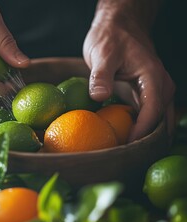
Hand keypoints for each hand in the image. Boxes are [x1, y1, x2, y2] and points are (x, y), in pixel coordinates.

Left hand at [83, 3, 174, 140]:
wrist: (117, 26)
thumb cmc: (111, 37)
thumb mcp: (103, 53)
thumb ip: (101, 75)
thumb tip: (98, 96)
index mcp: (153, 77)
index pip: (153, 110)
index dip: (141, 131)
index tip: (126, 146)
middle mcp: (160, 86)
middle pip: (160, 121)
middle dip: (146, 140)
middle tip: (125, 157)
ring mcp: (154, 91)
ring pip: (157, 121)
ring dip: (145, 137)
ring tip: (126, 153)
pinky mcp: (145, 94)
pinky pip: (148, 116)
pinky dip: (141, 128)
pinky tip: (126, 138)